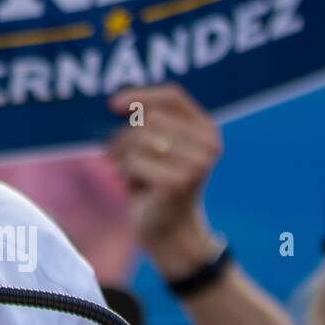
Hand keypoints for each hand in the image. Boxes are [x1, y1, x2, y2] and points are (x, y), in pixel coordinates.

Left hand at [107, 84, 222, 276]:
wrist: (167, 229)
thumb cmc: (155, 181)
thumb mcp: (153, 145)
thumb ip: (144, 119)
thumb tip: (116, 103)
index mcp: (206, 129)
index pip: (172, 95)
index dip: (141, 95)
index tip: (114, 105)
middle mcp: (209, 144)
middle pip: (149, 118)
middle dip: (124, 137)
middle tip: (120, 158)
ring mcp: (198, 163)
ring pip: (139, 138)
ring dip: (124, 156)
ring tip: (131, 172)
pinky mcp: (181, 181)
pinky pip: (135, 161)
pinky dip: (126, 172)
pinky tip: (135, 185)